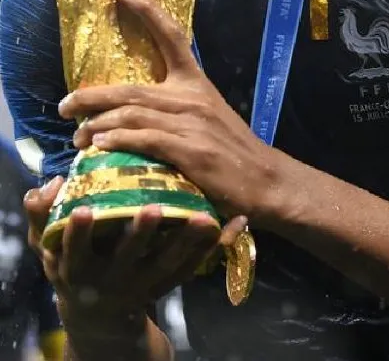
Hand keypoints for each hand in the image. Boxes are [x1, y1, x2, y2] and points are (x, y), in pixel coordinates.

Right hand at [24, 176, 246, 331]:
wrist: (99, 314)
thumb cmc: (72, 263)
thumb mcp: (48, 246)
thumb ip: (42, 217)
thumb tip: (49, 186)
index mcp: (80, 266)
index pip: (77, 249)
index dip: (80, 232)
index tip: (85, 209)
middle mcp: (113, 278)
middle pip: (128, 258)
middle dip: (140, 234)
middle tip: (152, 207)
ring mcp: (144, 282)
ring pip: (168, 265)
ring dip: (187, 242)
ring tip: (204, 217)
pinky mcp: (168, 283)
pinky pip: (195, 267)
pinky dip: (215, 248)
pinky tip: (234, 225)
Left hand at [62, 0, 278, 221]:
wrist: (267, 180)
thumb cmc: (232, 150)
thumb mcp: (208, 115)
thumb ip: (175, 106)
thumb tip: (134, 107)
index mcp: (196, 82)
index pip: (172, 35)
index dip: (147, 9)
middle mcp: (191, 97)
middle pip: (131, 88)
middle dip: (91, 95)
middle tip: (64, 105)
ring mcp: (191, 124)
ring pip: (132, 114)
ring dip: (98, 124)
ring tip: (78, 137)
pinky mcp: (191, 152)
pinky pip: (145, 141)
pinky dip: (119, 141)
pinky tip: (101, 146)